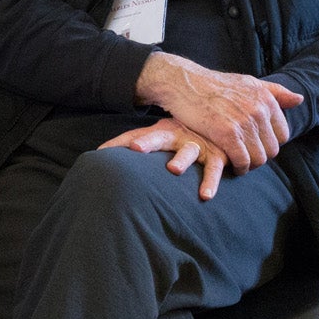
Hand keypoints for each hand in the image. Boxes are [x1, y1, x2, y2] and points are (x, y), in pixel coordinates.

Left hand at [99, 118, 229, 200]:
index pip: (134, 135)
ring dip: (181, 158)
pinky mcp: (217, 155)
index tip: (103, 150)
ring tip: (173, 169)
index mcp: (160, 130)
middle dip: (147, 142)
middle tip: (136, 148)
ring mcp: (197, 144)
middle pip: (159, 136)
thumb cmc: (181, 134)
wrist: (222, 123)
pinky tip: (205, 196)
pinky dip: (211, 181)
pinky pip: (214, 169)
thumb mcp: (158, 134)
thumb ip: (130, 143)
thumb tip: (97, 154)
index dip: (120, 141)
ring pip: (188, 150)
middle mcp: (177, 134)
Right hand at [134, 54, 303, 173]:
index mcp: (266, 99)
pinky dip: (239, 168)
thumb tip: (299, 99)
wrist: (185, 83)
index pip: (283, 135)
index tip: (256, 145)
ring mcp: (244, 122)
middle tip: (246, 157)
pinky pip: (243, 161)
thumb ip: (276, 92)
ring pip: (259, 158)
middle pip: (272, 149)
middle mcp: (259, 110)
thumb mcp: (249, 82)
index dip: (270, 144)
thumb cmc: (216, 85)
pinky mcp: (227, 134)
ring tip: (240, 163)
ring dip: (250, 165)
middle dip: (260, 156)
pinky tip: (233, 166)